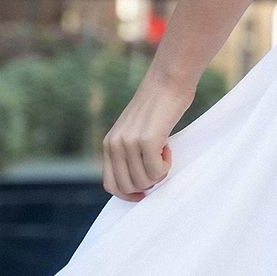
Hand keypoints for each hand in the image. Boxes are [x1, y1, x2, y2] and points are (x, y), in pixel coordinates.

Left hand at [102, 67, 196, 201]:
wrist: (168, 81)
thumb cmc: (158, 106)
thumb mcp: (134, 130)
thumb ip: (129, 152)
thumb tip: (139, 184)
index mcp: (108, 144)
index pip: (111, 185)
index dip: (129, 194)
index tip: (145, 192)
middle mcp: (114, 145)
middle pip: (128, 187)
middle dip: (147, 184)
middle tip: (159, 164)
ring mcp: (129, 143)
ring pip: (144, 181)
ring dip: (159, 173)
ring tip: (164, 152)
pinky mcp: (147, 140)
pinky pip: (156, 170)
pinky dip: (166, 166)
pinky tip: (168, 147)